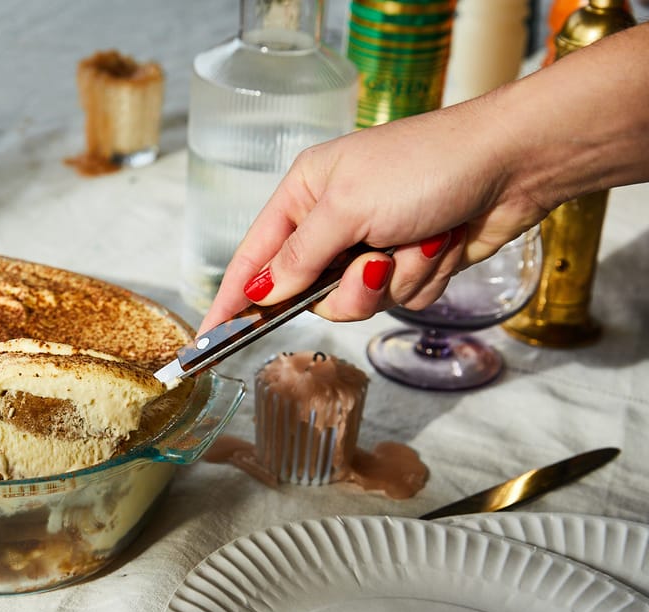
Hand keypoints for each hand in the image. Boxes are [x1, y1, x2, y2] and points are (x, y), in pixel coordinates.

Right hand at [197, 99, 550, 333]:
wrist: (512, 164)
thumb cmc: (426, 165)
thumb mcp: (348, 208)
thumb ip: (298, 258)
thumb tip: (259, 293)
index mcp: (305, 195)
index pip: (253, 259)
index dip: (231, 300)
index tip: (208, 337)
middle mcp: (333, 223)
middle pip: (310, 294)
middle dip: (349, 288)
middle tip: (376, 263)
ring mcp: (373, 246)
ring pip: (358, 303)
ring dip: (396, 280)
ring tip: (423, 241)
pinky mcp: (411, 265)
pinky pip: (400, 299)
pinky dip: (425, 276)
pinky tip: (445, 242)